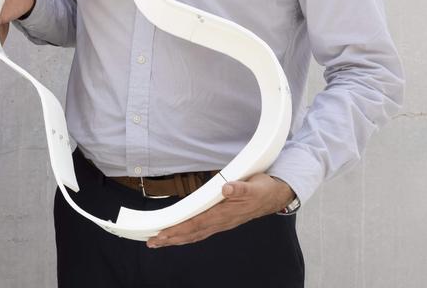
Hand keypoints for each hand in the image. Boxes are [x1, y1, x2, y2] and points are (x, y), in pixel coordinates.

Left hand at [145, 173, 295, 247]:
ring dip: (176, 239)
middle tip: (152, 242)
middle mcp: (221, 221)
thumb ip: (241, 187)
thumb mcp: (254, 184)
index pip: (197, 223)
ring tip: (158, 242)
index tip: (163, 233)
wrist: (275, 196)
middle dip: (171, 238)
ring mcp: (221, 223)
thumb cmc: (262, 189)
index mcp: (225, 213)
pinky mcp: (221, 221)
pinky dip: (187, 235)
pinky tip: (178, 237)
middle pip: (192, 233)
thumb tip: (227, 189)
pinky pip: (200, 231)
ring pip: (195, 234)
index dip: (179, 229)